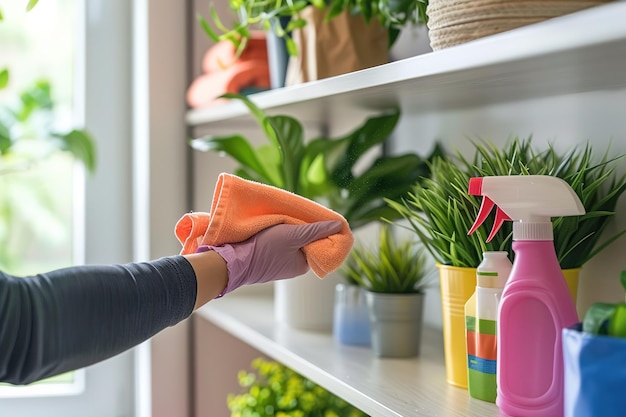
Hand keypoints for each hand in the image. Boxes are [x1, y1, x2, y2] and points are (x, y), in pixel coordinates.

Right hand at [198, 220, 342, 295]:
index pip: (320, 244)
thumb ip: (315, 231)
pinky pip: (279, 243)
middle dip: (305, 227)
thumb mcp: (293, 236)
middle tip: (300, 212)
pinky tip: (276, 222)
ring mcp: (279, 262)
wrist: (233, 261)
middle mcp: (293, 265)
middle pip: (306, 241)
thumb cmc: (264, 249)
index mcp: (303, 265)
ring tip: (287, 215)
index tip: (318, 215)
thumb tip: (339, 225)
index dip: (322, 229)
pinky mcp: (266, 257)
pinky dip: (280, 232)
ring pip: (292, 240)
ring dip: (291, 228)